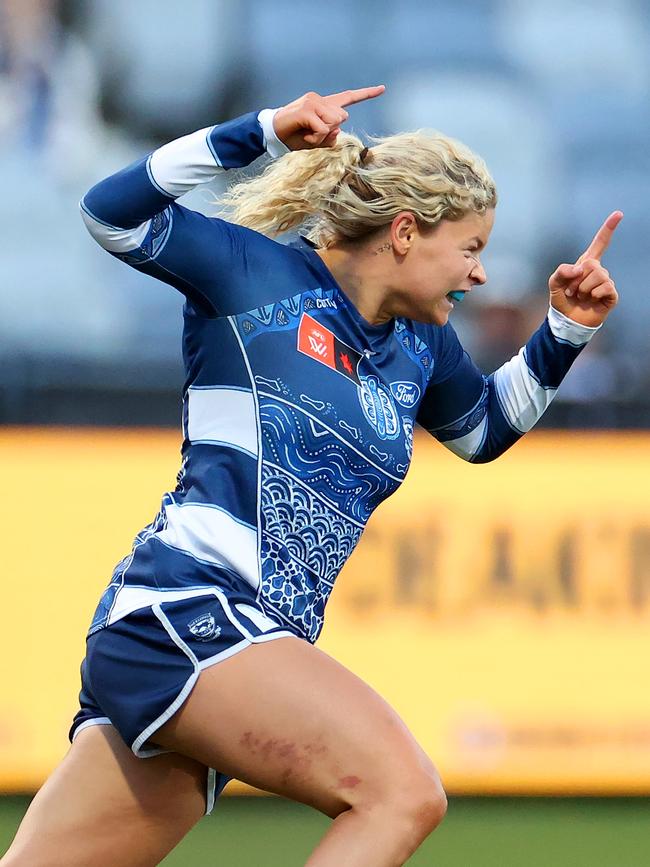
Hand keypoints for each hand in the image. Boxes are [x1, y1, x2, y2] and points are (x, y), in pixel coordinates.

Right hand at [272, 85, 384, 150]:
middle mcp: (321, 99)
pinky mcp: (307, 109)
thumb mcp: (317, 140)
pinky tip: (305, 136)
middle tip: (313, 136)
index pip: (348, 97)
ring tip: (307, 135)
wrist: (273, 133)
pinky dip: (316, 139)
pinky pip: (322, 129)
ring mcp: (313, 102)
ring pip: (334, 123)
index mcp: (325, 105)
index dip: (366, 94)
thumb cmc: (295, 136)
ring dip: (322, 136)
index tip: (382, 89)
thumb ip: (330, 136)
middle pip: (342, 118)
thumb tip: (337, 129)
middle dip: (331, 133)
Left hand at [548, 211, 622, 327]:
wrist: (567, 321)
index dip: (608, 229)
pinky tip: (590, 300)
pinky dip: (593, 294)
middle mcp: (598, 271)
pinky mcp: (611, 294)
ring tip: (580, 297)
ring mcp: (606, 282)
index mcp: (586, 264)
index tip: (618, 214)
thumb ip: (561, 271)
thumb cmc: (562, 301)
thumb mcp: (554, 283)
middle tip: (572, 291)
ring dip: (583, 288)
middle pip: (592, 264)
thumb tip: (580, 268)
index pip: (599, 244)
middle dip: (577, 279)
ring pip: (598, 275)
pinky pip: (605, 287)